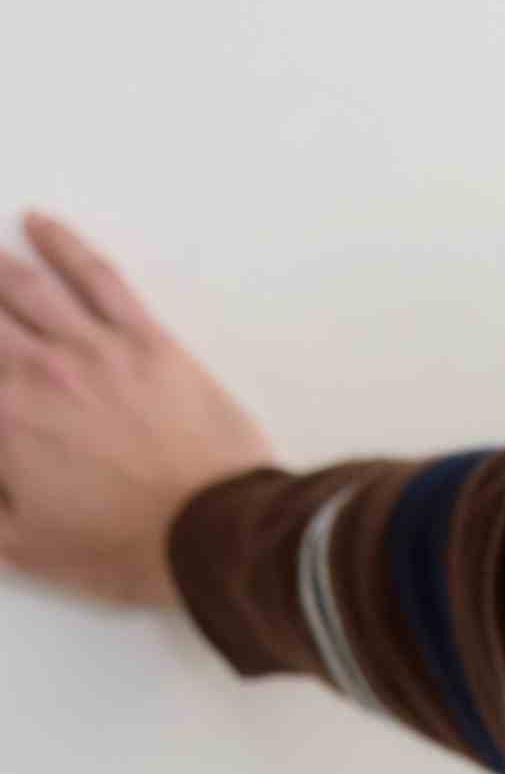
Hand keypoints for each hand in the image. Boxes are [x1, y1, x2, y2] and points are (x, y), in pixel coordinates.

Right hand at [0, 209, 277, 612]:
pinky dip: (63, 244)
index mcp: (4, 419)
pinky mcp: (145, 339)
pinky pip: (96, 277)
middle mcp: (37, 370)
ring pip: (26, 287)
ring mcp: (92, 347)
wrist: (214, 535)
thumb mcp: (26, 547)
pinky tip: (40, 224)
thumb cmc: (124, 549)